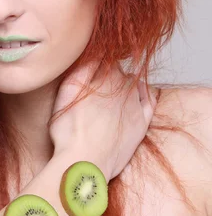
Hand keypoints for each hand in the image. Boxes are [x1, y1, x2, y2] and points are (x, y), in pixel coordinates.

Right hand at [50, 61, 157, 180]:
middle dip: (108, 75)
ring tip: (111, 93)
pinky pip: (149, 100)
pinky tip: (137, 94)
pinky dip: (144, 93)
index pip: (105, 59)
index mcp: (106, 77)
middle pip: (118, 72)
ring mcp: (135, 105)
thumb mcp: (66, 92)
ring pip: (133, 84)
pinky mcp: (141, 122)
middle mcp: (124, 87)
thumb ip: (82, 68)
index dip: (96, 63)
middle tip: (96, 86)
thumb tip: (94, 52)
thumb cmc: (69, 131)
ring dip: (124, 84)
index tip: (90, 70)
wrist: (85, 163)